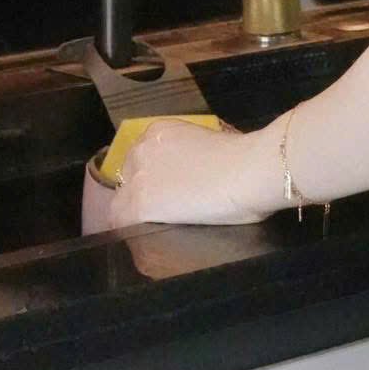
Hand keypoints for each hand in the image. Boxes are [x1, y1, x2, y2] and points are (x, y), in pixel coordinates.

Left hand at [107, 117, 273, 229]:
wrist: (248, 170)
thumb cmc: (243, 157)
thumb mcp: (208, 142)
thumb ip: (189, 155)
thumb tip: (191, 174)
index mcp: (160, 130)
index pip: (140, 159)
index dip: (151, 178)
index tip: (165, 190)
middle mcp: (142, 148)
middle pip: (128, 178)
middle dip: (143, 193)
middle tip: (166, 209)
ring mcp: (138, 176)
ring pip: (122, 200)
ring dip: (137, 213)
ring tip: (158, 227)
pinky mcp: (140, 204)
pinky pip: (121, 221)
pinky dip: (130, 231)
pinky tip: (145, 239)